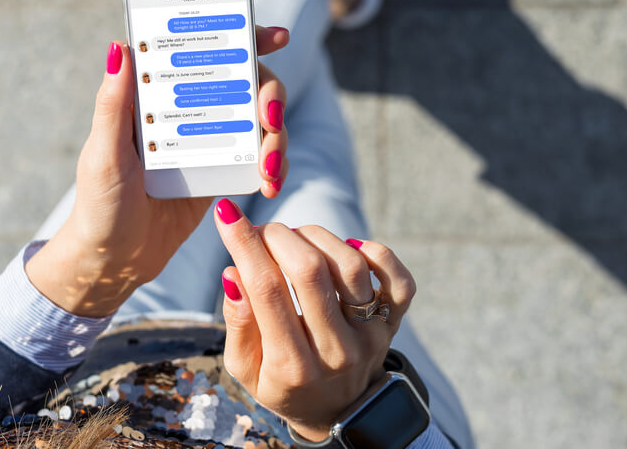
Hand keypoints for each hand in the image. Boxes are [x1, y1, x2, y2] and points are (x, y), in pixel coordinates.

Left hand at [25, 27, 290, 316]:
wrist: (115, 260)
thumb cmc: (99, 204)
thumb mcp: (104, 154)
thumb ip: (113, 104)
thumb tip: (120, 47)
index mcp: (156, 93)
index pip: (203, 51)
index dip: (243, 37)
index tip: (275, 37)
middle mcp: (187, 108)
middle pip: (246, 81)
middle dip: (270, 94)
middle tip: (271, 119)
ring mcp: (209, 138)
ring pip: (260, 119)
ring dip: (276, 137)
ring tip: (270, 170)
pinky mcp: (223, 170)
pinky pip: (259, 156)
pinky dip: (273, 165)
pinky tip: (270, 183)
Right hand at [211, 199, 417, 440]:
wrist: (336, 413)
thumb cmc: (282, 383)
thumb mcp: (245, 368)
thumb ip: (238, 323)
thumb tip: (234, 273)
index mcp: (291, 366)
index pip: (266, 290)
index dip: (244, 244)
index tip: (227, 213)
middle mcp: (336, 351)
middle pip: (310, 271)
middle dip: (278, 236)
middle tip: (264, 232)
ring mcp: (370, 337)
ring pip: (350, 266)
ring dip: (317, 237)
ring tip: (296, 240)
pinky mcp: (393, 324)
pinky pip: (399, 280)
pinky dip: (376, 252)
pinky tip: (348, 247)